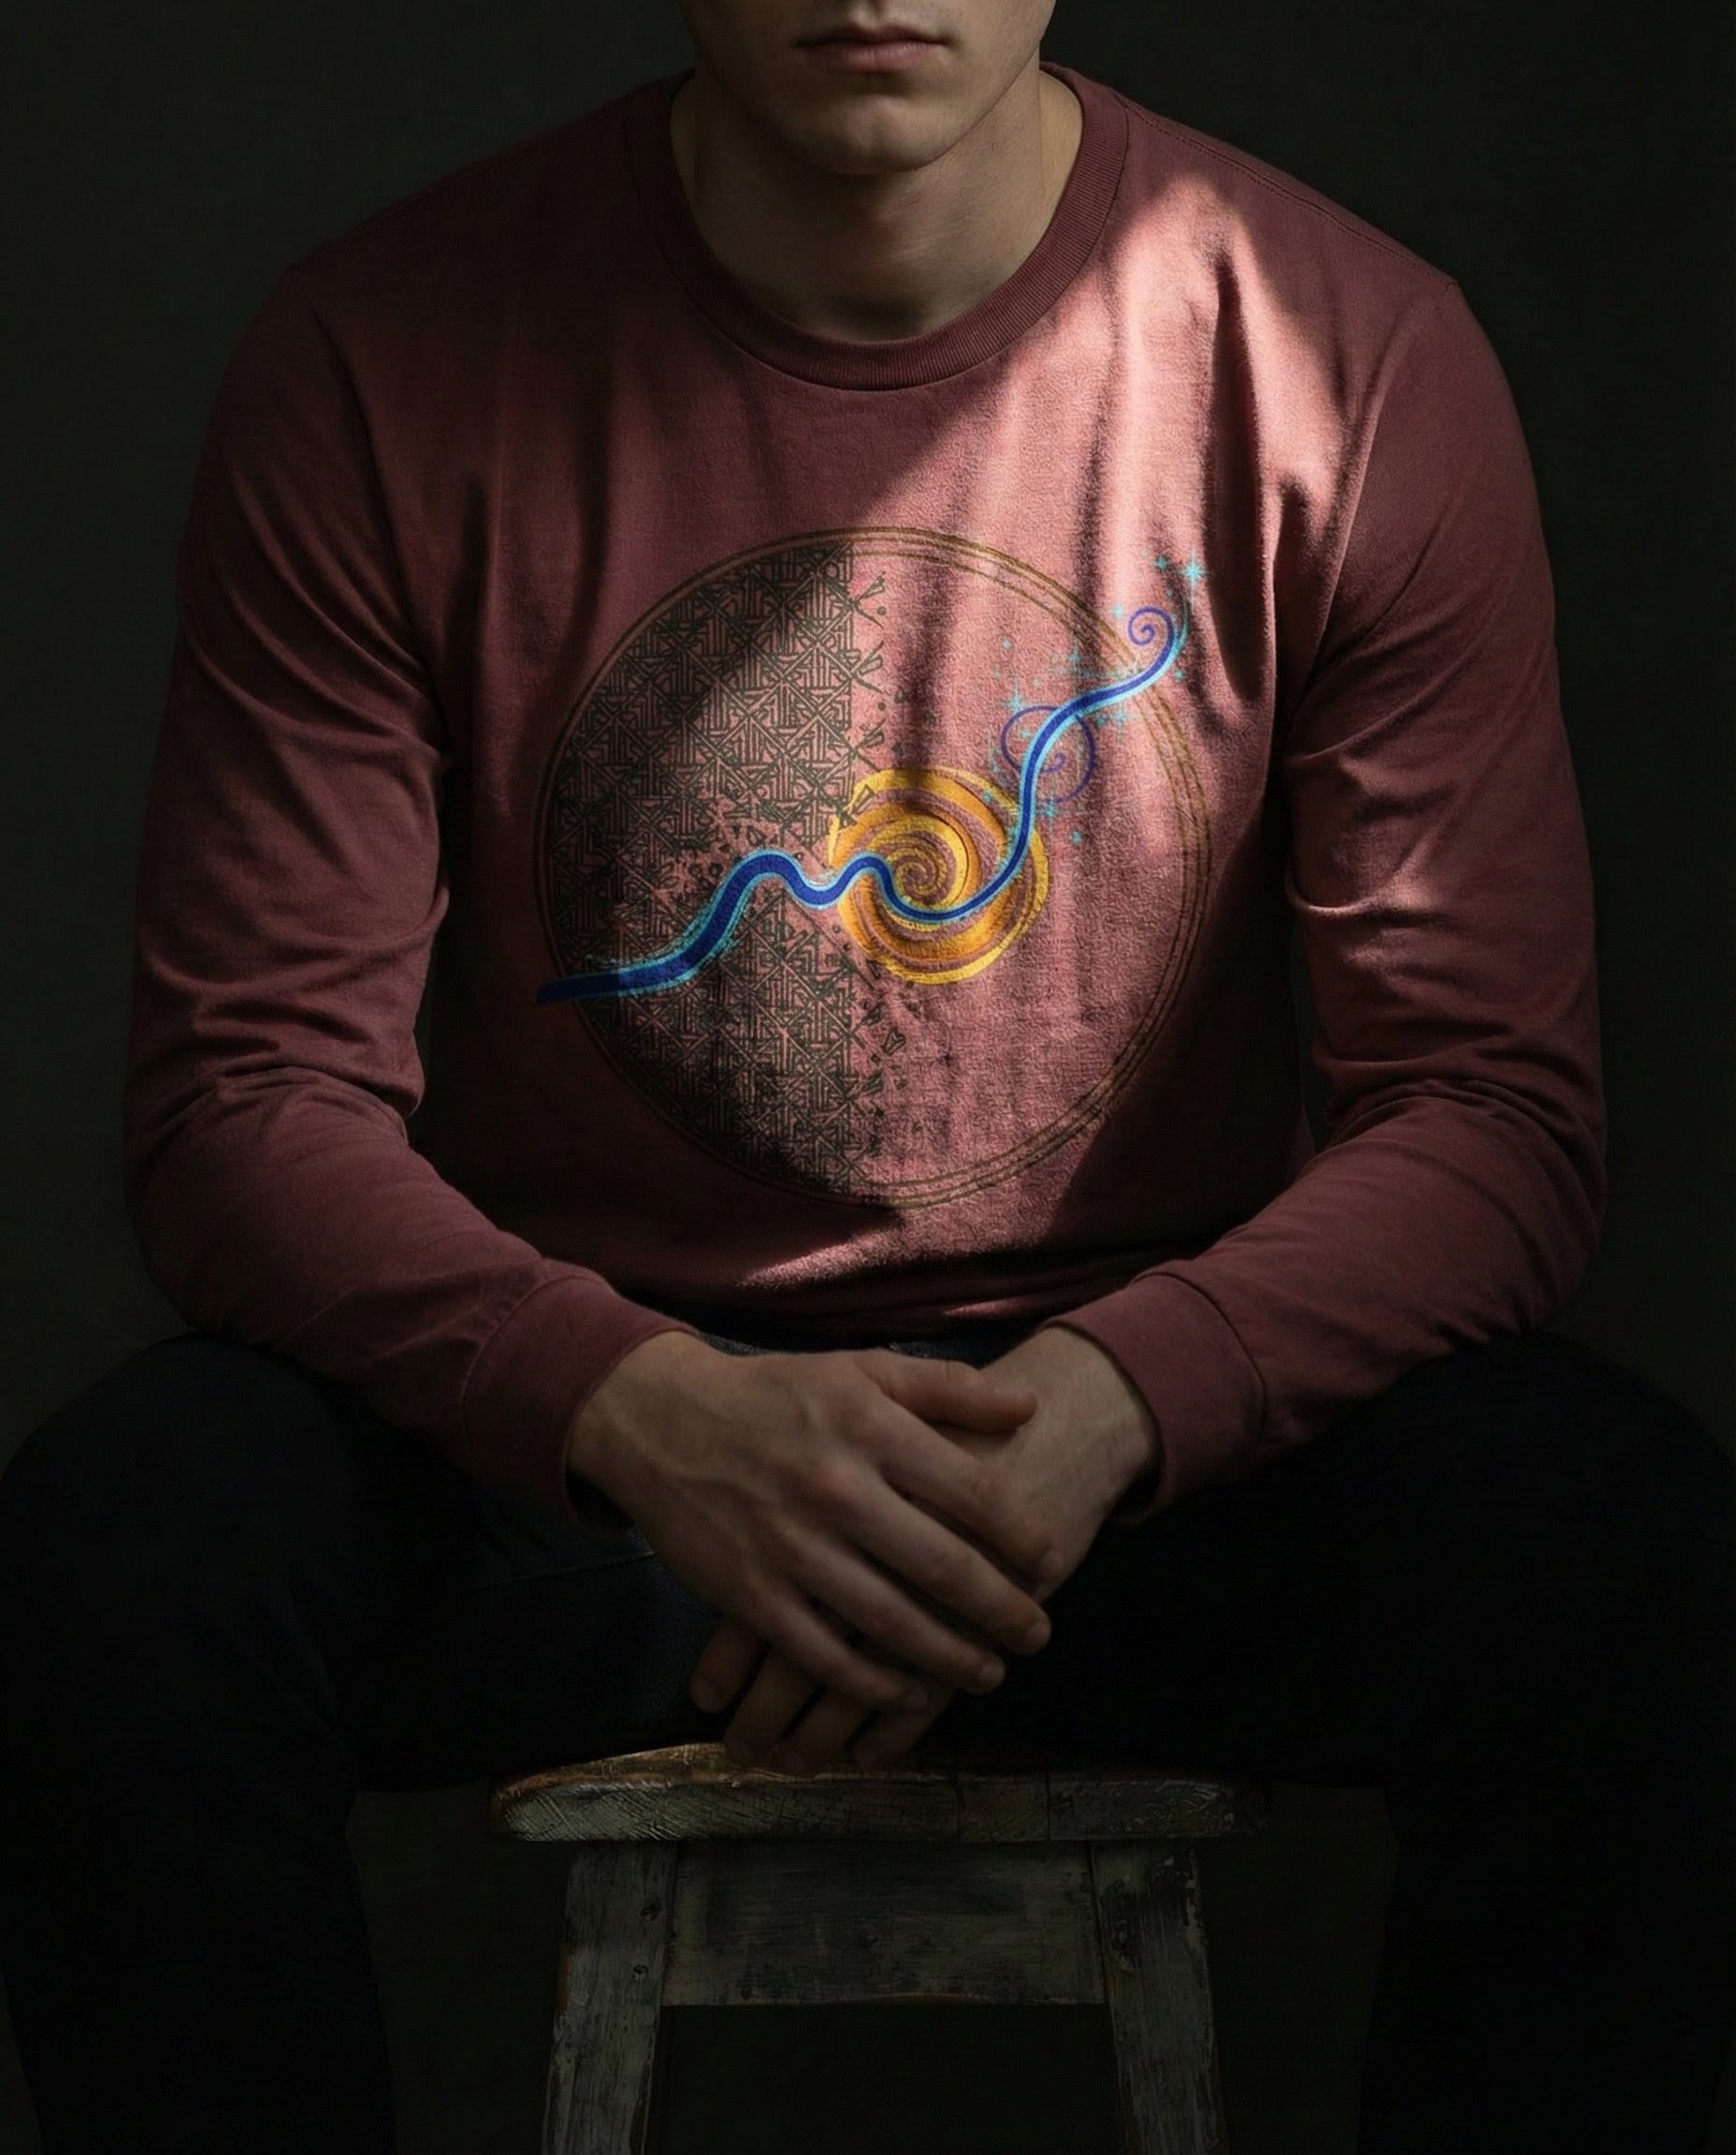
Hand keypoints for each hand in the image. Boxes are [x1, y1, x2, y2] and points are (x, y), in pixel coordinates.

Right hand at [695, 1328, 1158, 1770]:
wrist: (661, 1421)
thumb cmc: (775, 1395)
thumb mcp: (860, 1370)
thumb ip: (945, 1388)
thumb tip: (1028, 1406)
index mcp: (869, 1427)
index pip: (970, 1490)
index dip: (1021, 1534)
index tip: (1051, 1561)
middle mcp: (835, 1488)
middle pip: (940, 1564)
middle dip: (1001, 1609)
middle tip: (1038, 1634)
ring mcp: (790, 1547)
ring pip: (888, 1621)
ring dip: (949, 1658)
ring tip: (990, 1672)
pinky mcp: (750, 1594)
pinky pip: (822, 1654)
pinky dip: (871, 1683)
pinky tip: (909, 1693)